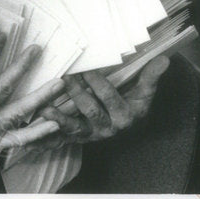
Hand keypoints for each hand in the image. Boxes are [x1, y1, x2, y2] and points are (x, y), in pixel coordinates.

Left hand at [29, 56, 169, 149]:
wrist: (124, 126)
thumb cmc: (131, 102)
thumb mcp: (143, 93)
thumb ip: (150, 77)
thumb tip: (164, 59)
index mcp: (125, 115)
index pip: (110, 97)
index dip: (97, 83)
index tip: (86, 69)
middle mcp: (108, 127)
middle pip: (90, 110)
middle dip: (77, 92)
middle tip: (64, 75)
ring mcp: (91, 134)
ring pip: (74, 127)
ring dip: (59, 117)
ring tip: (45, 106)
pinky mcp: (77, 139)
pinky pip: (61, 138)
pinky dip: (48, 135)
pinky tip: (35, 128)